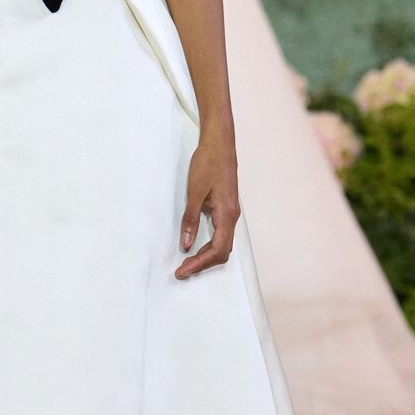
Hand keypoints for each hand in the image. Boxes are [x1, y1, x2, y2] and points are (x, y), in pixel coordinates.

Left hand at [175, 124, 239, 277]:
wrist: (220, 143)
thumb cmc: (208, 163)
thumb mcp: (194, 192)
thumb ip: (190, 219)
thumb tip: (186, 244)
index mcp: (226, 215)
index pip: (216, 250)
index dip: (199, 264)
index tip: (182, 270)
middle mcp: (232, 217)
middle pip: (222, 252)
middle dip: (203, 264)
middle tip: (182, 270)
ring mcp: (231, 213)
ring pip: (222, 244)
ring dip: (206, 256)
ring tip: (187, 262)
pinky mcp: (226, 208)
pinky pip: (221, 234)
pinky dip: (209, 245)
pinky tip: (196, 246)